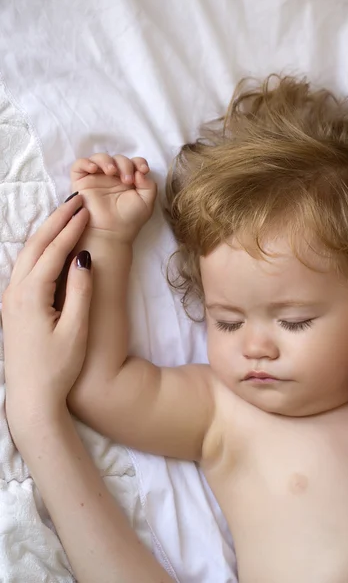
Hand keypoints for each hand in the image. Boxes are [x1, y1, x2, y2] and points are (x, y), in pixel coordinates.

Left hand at [3, 195, 92, 428]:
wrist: (32, 396)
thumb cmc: (58, 367)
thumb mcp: (76, 329)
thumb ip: (80, 291)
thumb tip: (84, 257)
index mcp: (31, 296)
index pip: (53, 251)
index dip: (71, 229)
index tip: (87, 210)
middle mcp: (14, 292)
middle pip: (36, 245)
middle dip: (56, 220)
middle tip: (76, 201)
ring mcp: (10, 299)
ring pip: (28, 254)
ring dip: (47, 232)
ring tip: (66, 216)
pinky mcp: (12, 307)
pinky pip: (25, 267)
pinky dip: (40, 249)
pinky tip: (52, 246)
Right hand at [70, 153, 156, 242]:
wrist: (111, 231)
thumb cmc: (129, 218)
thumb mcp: (147, 202)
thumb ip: (149, 185)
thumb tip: (140, 171)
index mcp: (129, 181)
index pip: (134, 163)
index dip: (139, 162)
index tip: (143, 170)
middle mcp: (113, 178)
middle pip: (118, 159)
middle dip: (125, 165)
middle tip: (127, 180)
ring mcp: (97, 178)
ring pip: (100, 158)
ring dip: (107, 161)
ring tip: (111, 172)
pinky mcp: (81, 182)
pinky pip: (79, 165)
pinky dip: (86, 162)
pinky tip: (94, 169)